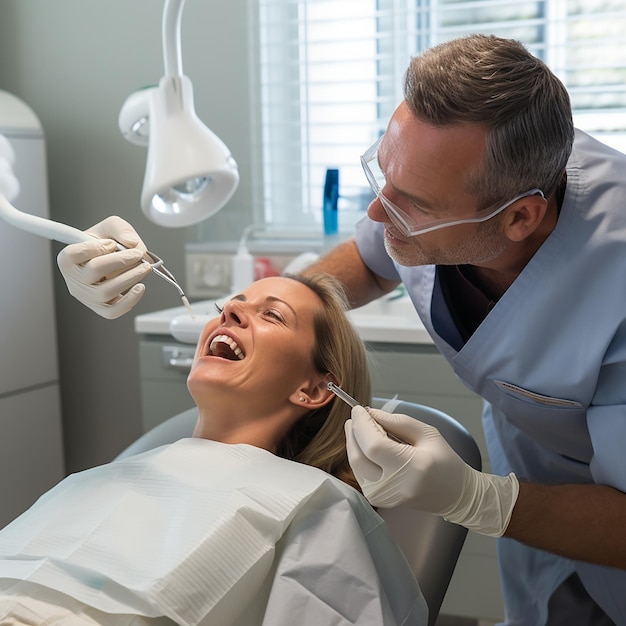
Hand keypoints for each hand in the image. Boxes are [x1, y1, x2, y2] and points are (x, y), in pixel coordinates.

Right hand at [56, 216, 151, 318]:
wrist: (115, 260)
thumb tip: (131, 243)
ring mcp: (87, 297)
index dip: (95, 247)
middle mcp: (74, 280)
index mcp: (68, 259)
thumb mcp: (111, 227)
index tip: (112, 243)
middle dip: (121, 261)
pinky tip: (140, 287)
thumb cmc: (107, 244)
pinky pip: (113, 311)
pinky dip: (129, 301)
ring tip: (145, 268)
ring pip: (105, 292)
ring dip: (130, 278)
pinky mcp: (101, 308)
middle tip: (137, 254)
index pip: (73, 254)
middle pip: (94, 271)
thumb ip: (120, 228)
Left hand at [345, 406, 518, 536]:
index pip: (373, 445)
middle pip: (358, 456)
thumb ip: (396, 422)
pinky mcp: (378, 500)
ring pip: (354, 465)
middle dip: (353, 432)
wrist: (454, 495)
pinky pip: (359, 473)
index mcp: (410, 468)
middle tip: (357, 416)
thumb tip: (370, 413)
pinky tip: (364, 443)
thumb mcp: (427, 433)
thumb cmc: (444, 461)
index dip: (362, 425)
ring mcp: (383, 497)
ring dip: (353, 443)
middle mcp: (393, 487)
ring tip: (361, 427)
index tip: (359, 409)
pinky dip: (358, 454)